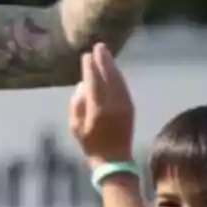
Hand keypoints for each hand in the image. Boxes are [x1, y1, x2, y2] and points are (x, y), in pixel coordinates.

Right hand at [69, 43, 135, 163]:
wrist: (115, 159)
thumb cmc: (90, 144)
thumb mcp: (76, 126)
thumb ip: (77, 103)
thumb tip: (83, 84)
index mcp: (98, 109)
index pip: (94, 81)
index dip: (90, 67)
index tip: (86, 56)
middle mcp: (113, 104)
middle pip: (108, 76)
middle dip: (103, 60)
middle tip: (98, 46)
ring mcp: (124, 105)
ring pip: (118, 79)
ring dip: (112, 65)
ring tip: (105, 52)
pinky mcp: (131, 107)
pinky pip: (124, 86)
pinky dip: (118, 75)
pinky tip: (113, 68)